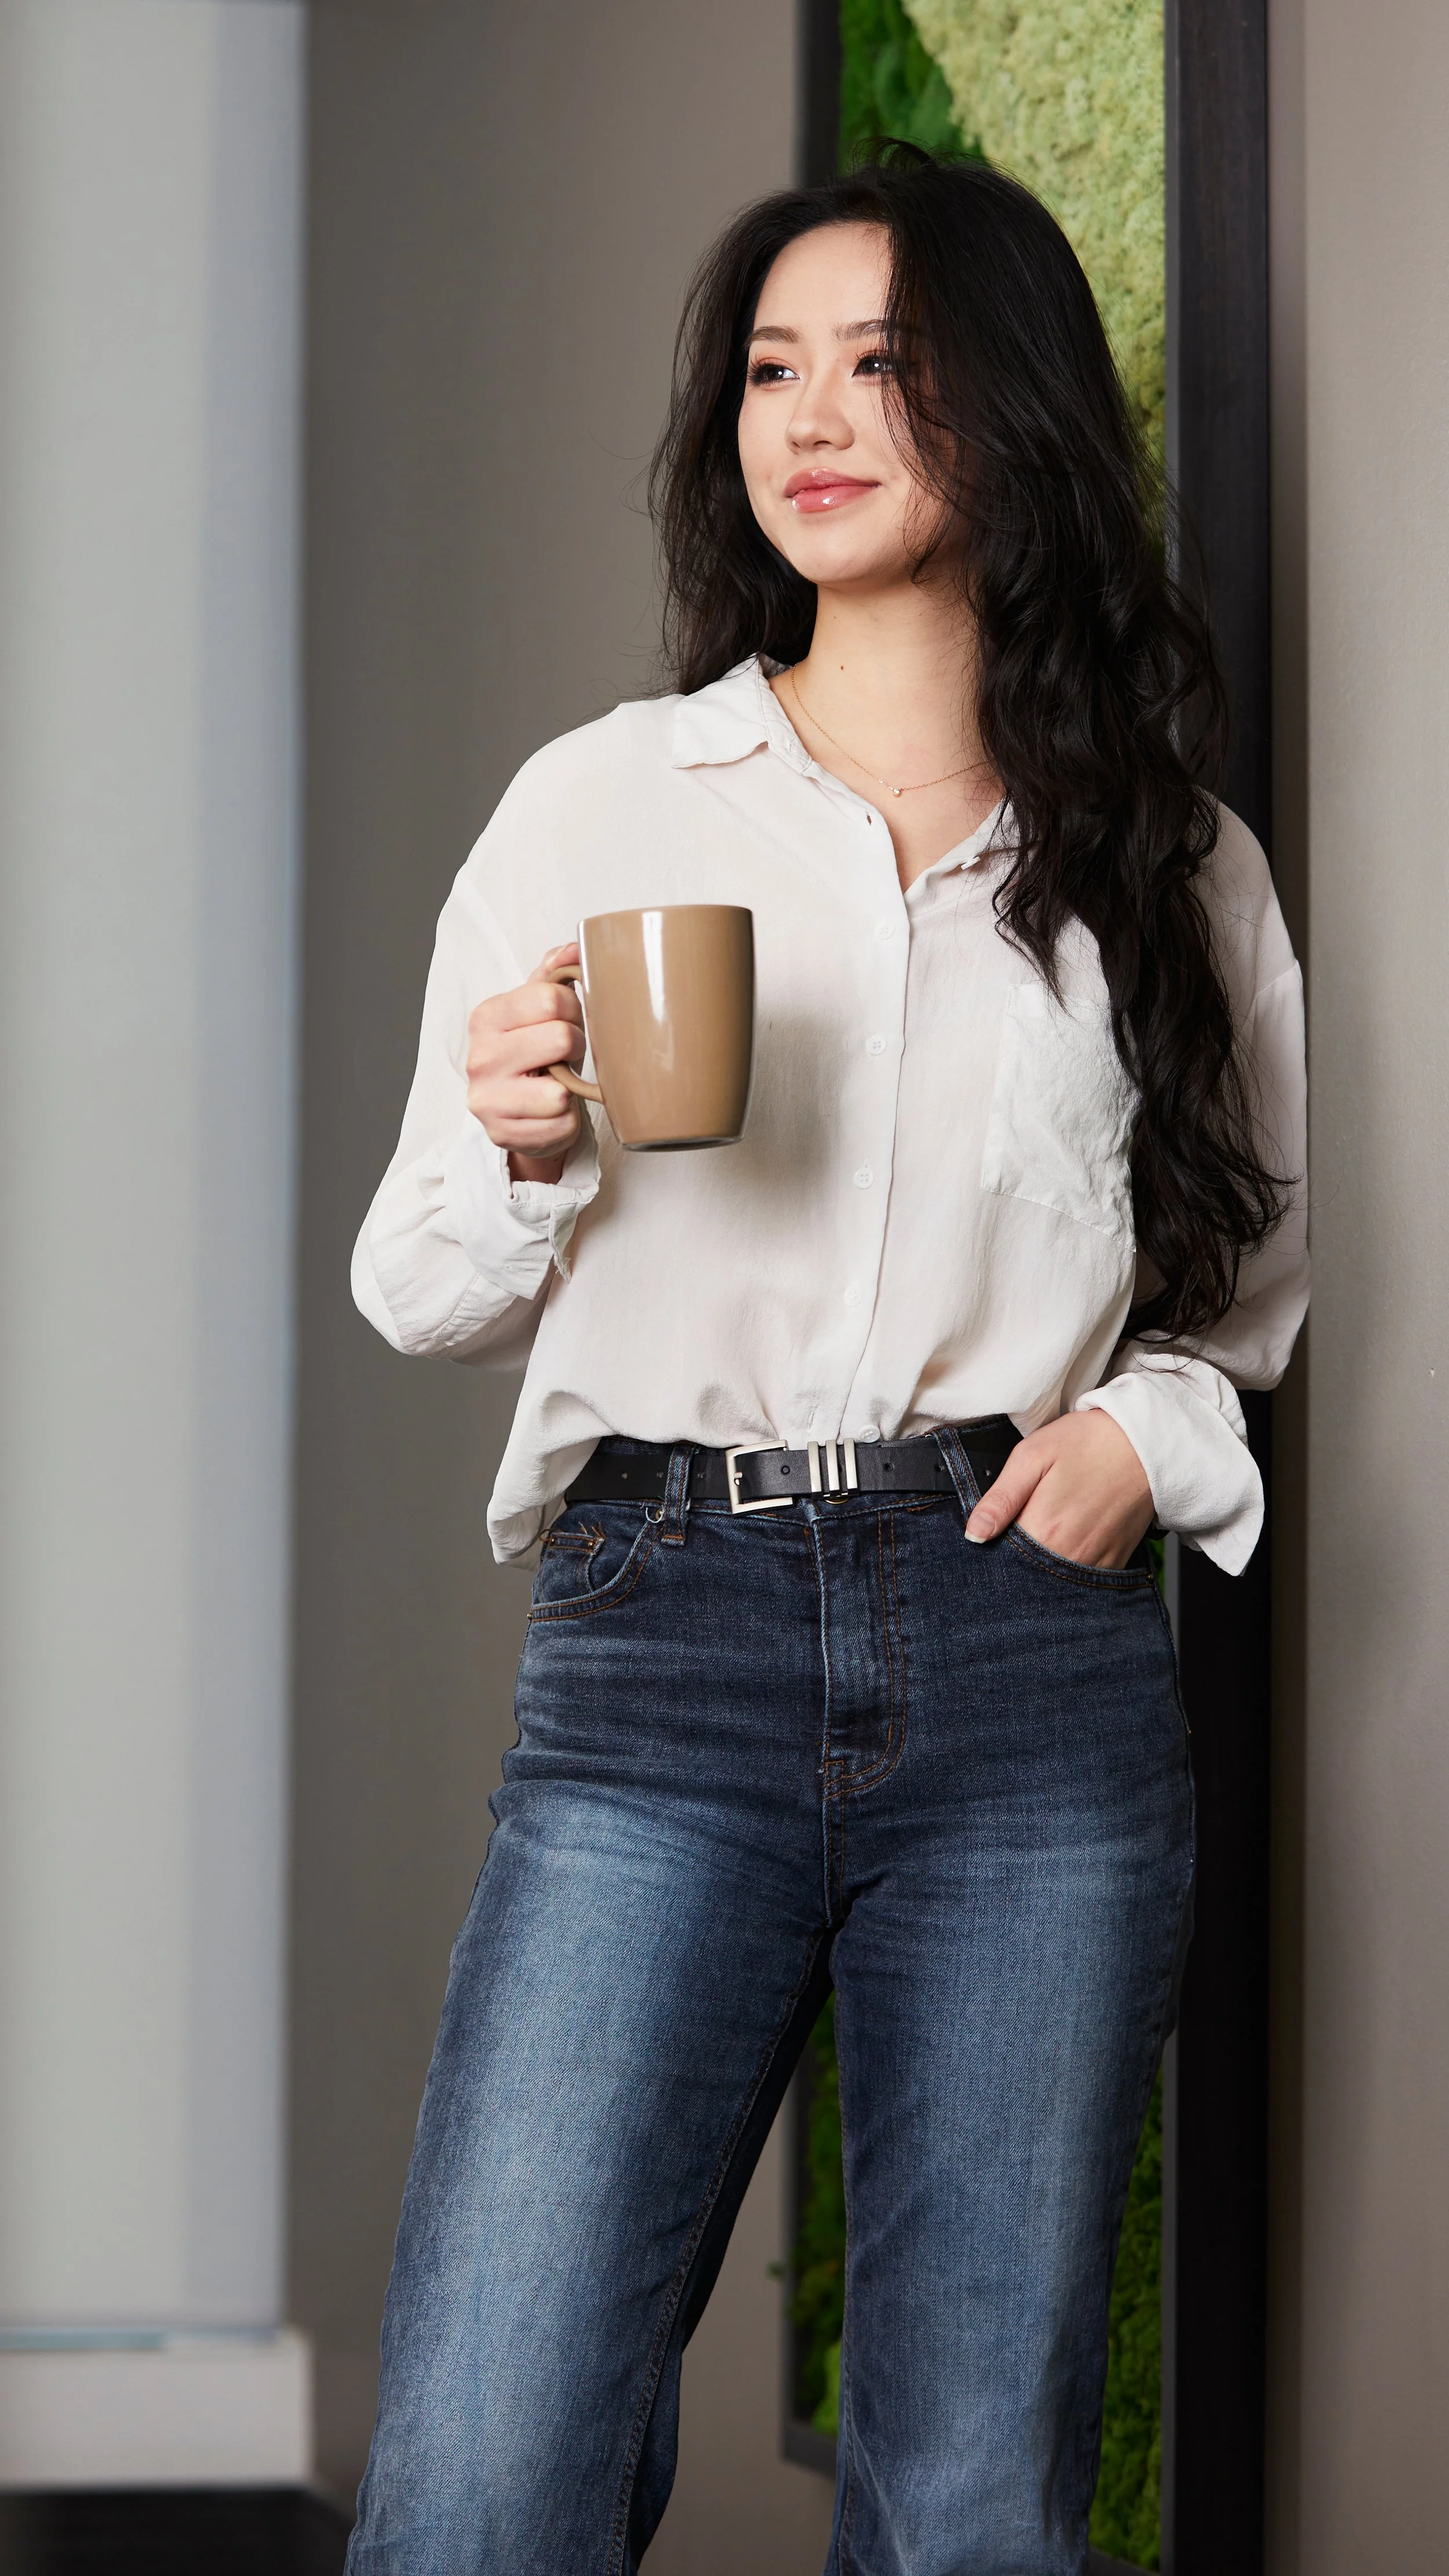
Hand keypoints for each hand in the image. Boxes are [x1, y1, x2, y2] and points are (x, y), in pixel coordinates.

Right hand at [466, 944, 584, 1184]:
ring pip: (559, 1092)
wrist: (518, 1112)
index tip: (568, 1022)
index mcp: (487, 1016)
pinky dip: (566, 1122)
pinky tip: (551, 1113)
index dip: (574, 1011)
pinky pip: (560, 1126)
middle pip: (561, 1039)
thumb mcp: (538, 1009)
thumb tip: (577, 947)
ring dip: (570, 1090)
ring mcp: (486, 1100)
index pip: (551, 999)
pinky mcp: (502, 1135)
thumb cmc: (535, 1054)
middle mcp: (479, 1056)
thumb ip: (554, 973)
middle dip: (576, 1047)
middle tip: (566, 1055)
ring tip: (557, 1085)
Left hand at [965, 1411, 1153, 1569]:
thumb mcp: (1032, 1456)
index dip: (992, 1547)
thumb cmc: (1087, 1443)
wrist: (1145, 1443)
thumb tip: (974, 1533)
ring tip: (1049, 1529)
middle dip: (1016, 1560)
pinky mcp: (1114, 1561)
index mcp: (1044, 1528)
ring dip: (1043, 1565)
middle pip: (1027, 1575)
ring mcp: (1094, 1562)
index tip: (992, 1534)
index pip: (1002, 1559)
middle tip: (1024, 1524)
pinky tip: (1068, 1539)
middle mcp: (1070, 1554)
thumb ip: (1000, 1499)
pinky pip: (1083, 1579)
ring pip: (1054, 1580)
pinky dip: (1069, 1566)